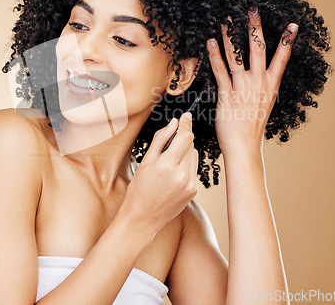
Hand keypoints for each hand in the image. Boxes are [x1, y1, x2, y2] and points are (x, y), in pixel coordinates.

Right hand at [121, 112, 197, 237]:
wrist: (142, 218)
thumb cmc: (139, 189)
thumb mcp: (146, 161)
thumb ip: (161, 139)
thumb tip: (173, 123)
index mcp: (167, 165)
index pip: (185, 137)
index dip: (186, 124)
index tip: (186, 116)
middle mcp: (182, 175)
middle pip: (191, 145)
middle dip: (182, 139)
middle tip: (168, 145)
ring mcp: (190, 185)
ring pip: (194, 156)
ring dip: (185, 153)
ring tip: (168, 163)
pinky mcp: (194, 192)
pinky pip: (193, 170)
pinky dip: (186, 166)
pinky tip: (172, 175)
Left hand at [206, 8, 297, 156]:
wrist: (244, 146)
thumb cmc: (252, 125)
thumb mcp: (264, 103)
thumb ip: (263, 86)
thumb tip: (260, 73)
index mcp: (271, 86)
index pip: (282, 58)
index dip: (288, 41)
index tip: (293, 25)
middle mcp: (259, 84)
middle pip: (259, 50)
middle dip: (255, 28)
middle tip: (252, 10)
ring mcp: (243, 88)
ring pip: (237, 56)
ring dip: (230, 36)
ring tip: (226, 20)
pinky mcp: (226, 94)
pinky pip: (220, 70)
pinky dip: (215, 55)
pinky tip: (211, 42)